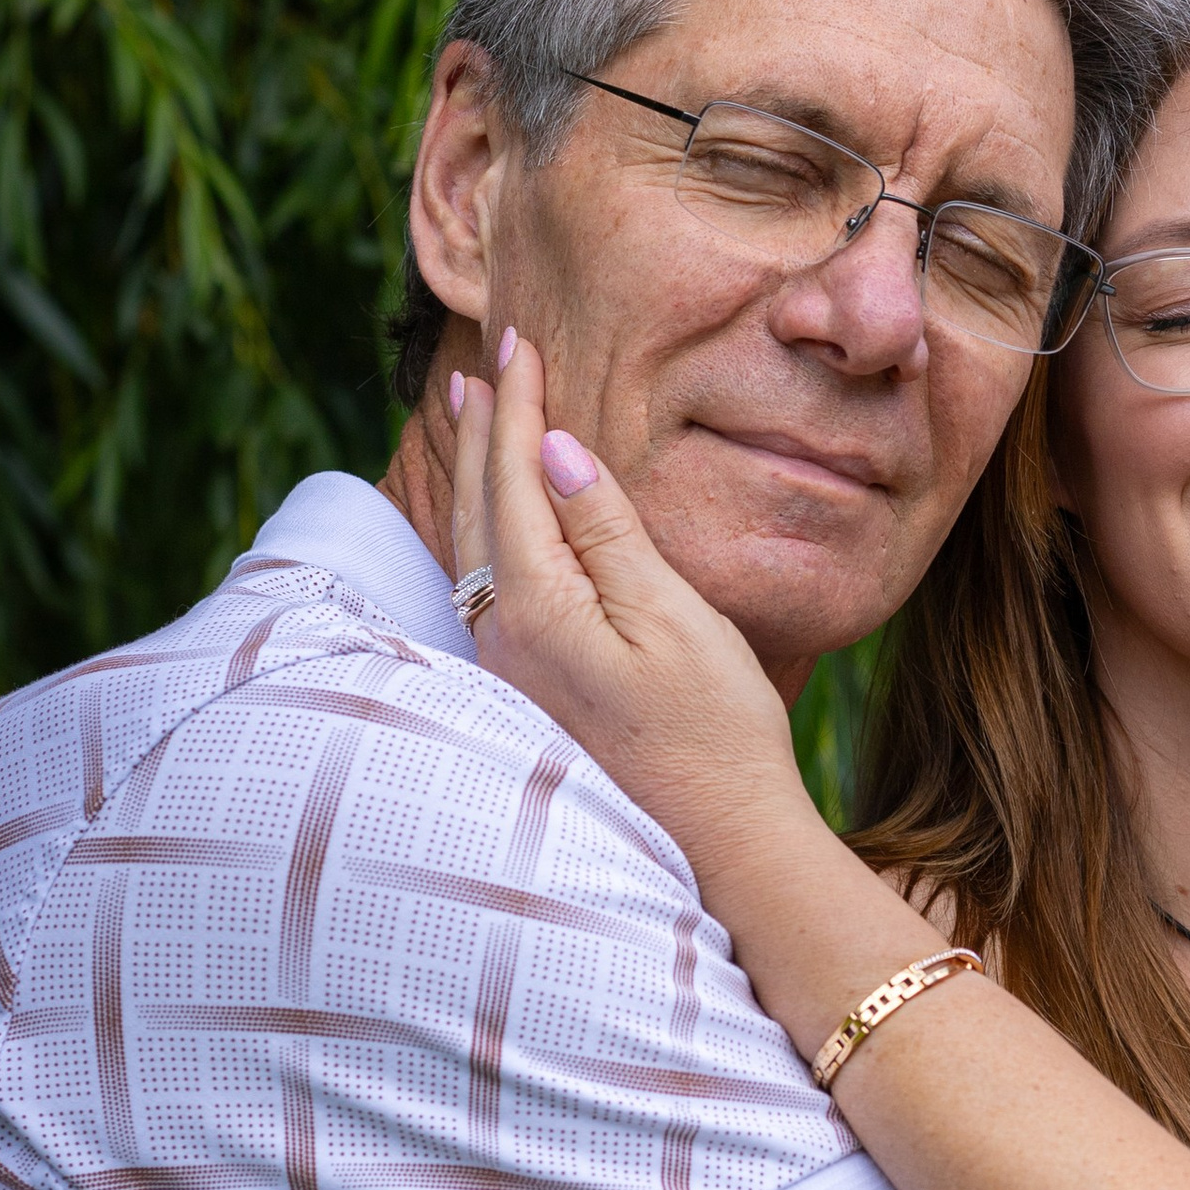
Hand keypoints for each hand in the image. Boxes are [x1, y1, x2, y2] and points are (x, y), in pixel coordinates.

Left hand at [447, 338, 806, 871]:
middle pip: (477, 510)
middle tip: (486, 365)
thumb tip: (560, 454)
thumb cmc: (714, 732)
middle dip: (485, 432)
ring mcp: (507, 670)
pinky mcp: (526, 693)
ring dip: (477, 478)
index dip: (520, 408)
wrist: (718, 844)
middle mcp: (502, 637)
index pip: (515, 480)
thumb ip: (609, 533)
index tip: (522, 344)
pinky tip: (497, 523)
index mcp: (538, 608)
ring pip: (472, 548)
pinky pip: (485, 585)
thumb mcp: (674, 618)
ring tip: (478, 423)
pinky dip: (486, 530)